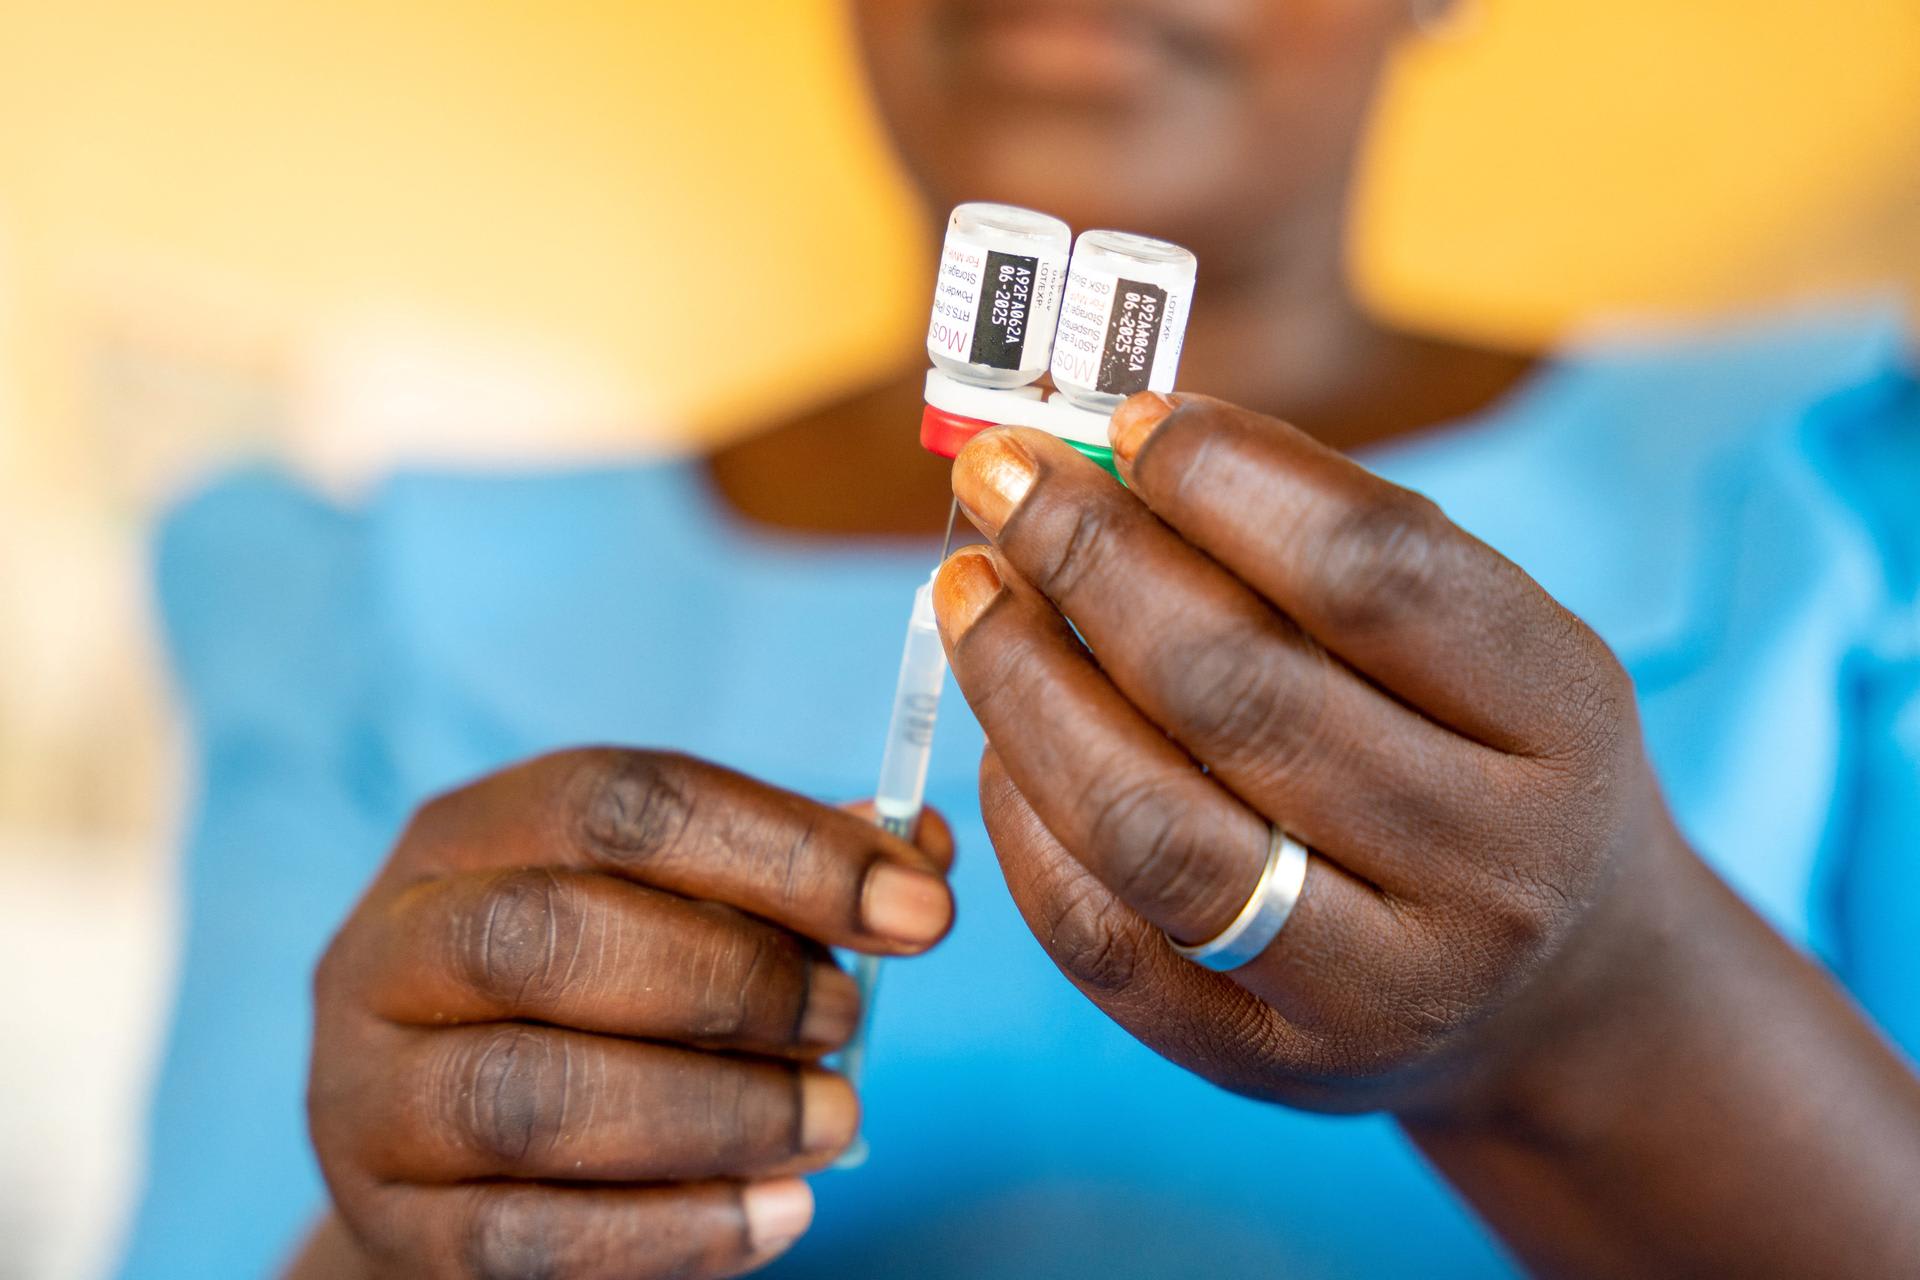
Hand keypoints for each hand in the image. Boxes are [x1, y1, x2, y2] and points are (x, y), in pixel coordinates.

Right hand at [304, 749, 952, 1278]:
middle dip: (737, 979)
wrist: (450, 1157)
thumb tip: (920, 847)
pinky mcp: (390, 1227)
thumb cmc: (590, 1001)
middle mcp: (393, 946)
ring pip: (532, 1095)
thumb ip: (786, 875)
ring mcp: (371, 1094)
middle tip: (850, 1019)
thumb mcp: (671, 910)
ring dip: (718, 1111)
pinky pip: (526, 1237)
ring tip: (834, 1121)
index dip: (786, 848)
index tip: (920, 907)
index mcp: (471, 833)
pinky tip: (781, 1212)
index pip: (620, 801)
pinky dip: (674, 1229)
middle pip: (553, 934)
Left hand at [932, 393, 1687, 1118]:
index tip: (1126, 418)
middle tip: (1001, 478)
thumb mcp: (1481, 641)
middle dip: (1090, 559)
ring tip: (969, 592)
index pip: (1374, 576)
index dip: (1225, 479)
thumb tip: (1111, 444)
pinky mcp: (1260, 1060)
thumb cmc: (1490, 764)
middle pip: (1240, 691)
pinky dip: (1023, 815)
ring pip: (1148, 825)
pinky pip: (1096, 931)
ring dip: (1025, 684)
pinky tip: (1004, 734)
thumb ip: (1328, 544)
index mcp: (1564, 722)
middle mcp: (1485, 869)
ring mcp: (1372, 990)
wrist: (1557, 998)